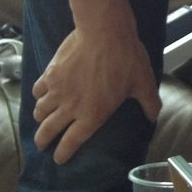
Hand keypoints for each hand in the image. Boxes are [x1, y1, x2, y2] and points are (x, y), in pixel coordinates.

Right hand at [31, 24, 160, 163]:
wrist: (103, 31)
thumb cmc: (125, 58)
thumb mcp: (143, 83)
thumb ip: (149, 103)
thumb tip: (154, 116)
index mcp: (92, 114)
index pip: (72, 141)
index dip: (63, 152)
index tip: (58, 159)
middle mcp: (70, 106)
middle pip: (48, 130)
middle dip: (43, 141)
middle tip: (42, 145)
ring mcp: (57, 90)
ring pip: (40, 111)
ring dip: (40, 119)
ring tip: (41, 120)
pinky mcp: (50, 73)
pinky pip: (37, 90)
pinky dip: (37, 96)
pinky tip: (41, 95)